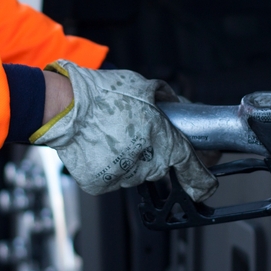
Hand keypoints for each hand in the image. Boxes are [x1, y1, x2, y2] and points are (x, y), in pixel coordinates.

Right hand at [31, 61, 217, 201]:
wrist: (64, 107)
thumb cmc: (101, 94)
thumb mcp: (144, 86)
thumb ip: (167, 100)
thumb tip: (178, 105)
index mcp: (163, 141)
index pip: (192, 169)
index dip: (202, 179)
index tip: (206, 185)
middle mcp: (146, 163)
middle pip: (160, 167)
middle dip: (154, 153)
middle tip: (135, 132)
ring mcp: (123, 176)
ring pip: (135, 173)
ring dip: (130, 159)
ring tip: (112, 134)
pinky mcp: (101, 184)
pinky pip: (112, 178)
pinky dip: (108, 166)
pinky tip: (100, 147)